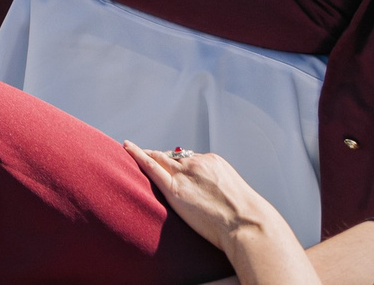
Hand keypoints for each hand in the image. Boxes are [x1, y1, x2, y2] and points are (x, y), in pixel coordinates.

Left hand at [122, 143, 294, 259]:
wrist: (247, 224)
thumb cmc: (245, 219)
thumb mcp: (235, 195)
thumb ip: (220, 190)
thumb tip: (216, 199)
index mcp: (214, 162)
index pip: (191, 159)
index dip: (180, 164)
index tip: (173, 166)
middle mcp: (198, 162)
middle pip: (173, 156)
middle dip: (161, 156)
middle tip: (147, 155)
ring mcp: (185, 173)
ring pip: (160, 159)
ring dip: (147, 155)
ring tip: (132, 152)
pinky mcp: (174, 187)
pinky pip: (151, 166)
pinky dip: (137, 155)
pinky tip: (127, 148)